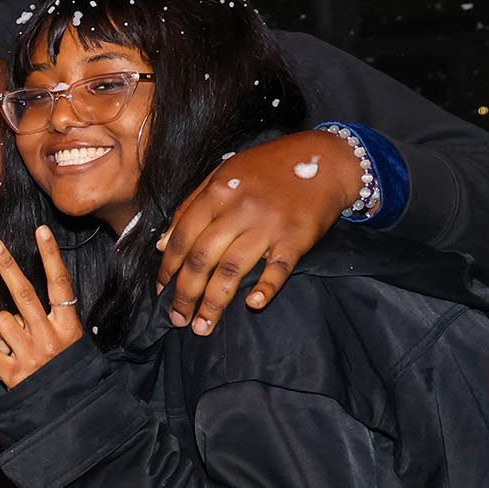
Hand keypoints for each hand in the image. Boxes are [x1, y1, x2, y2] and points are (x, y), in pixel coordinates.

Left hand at [0, 226, 83, 387]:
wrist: (68, 413)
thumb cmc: (71, 373)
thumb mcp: (75, 344)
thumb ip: (55, 322)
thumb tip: (29, 302)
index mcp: (68, 327)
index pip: (60, 284)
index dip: (50, 256)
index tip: (41, 231)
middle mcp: (48, 337)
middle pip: (23, 293)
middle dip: (7, 265)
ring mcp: (29, 354)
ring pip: (0, 321)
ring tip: (12, 343)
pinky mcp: (11, 373)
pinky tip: (2, 358)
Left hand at [157, 129, 362, 332]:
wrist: (327, 160)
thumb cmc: (269, 169)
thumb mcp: (224, 175)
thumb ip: (190, 207)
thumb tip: (161, 245)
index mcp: (218, 193)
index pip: (184, 237)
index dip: (168, 267)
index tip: (161, 291)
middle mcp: (240, 210)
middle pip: (203, 259)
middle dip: (186, 294)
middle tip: (177, 319)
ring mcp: (269, 225)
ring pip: (233, 270)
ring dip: (214, 303)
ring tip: (202, 327)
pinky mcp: (296, 238)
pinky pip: (278, 268)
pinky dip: (266, 288)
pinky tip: (252, 305)